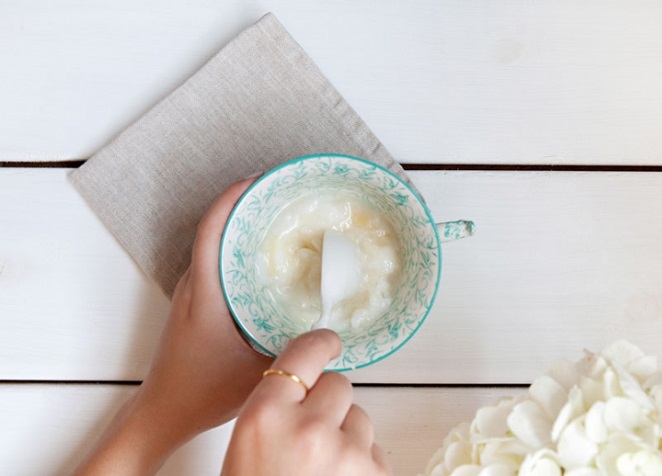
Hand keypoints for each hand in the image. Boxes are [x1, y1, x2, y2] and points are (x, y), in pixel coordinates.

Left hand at [74, 178, 271, 474]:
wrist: (162, 414)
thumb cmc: (201, 394)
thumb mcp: (258, 373)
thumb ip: (294, 353)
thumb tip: (330, 335)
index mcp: (205, 292)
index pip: (213, 229)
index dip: (233, 197)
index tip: (260, 180)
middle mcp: (194, 285)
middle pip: (214, 228)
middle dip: (244, 204)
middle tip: (280, 195)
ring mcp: (191, 294)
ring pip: (213, 244)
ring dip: (239, 227)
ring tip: (276, 220)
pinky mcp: (195, 305)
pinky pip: (215, 263)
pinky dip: (236, 250)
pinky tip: (263, 262)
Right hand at [222, 329, 391, 475]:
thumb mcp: (249, 445)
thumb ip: (277, 408)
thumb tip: (314, 382)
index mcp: (265, 415)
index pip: (304, 353)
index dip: (320, 344)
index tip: (329, 341)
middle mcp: (308, 427)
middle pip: (339, 385)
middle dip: (330, 404)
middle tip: (310, 436)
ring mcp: (346, 453)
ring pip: (361, 418)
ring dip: (348, 436)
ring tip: (322, 471)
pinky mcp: (373, 475)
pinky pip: (376, 451)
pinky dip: (362, 464)